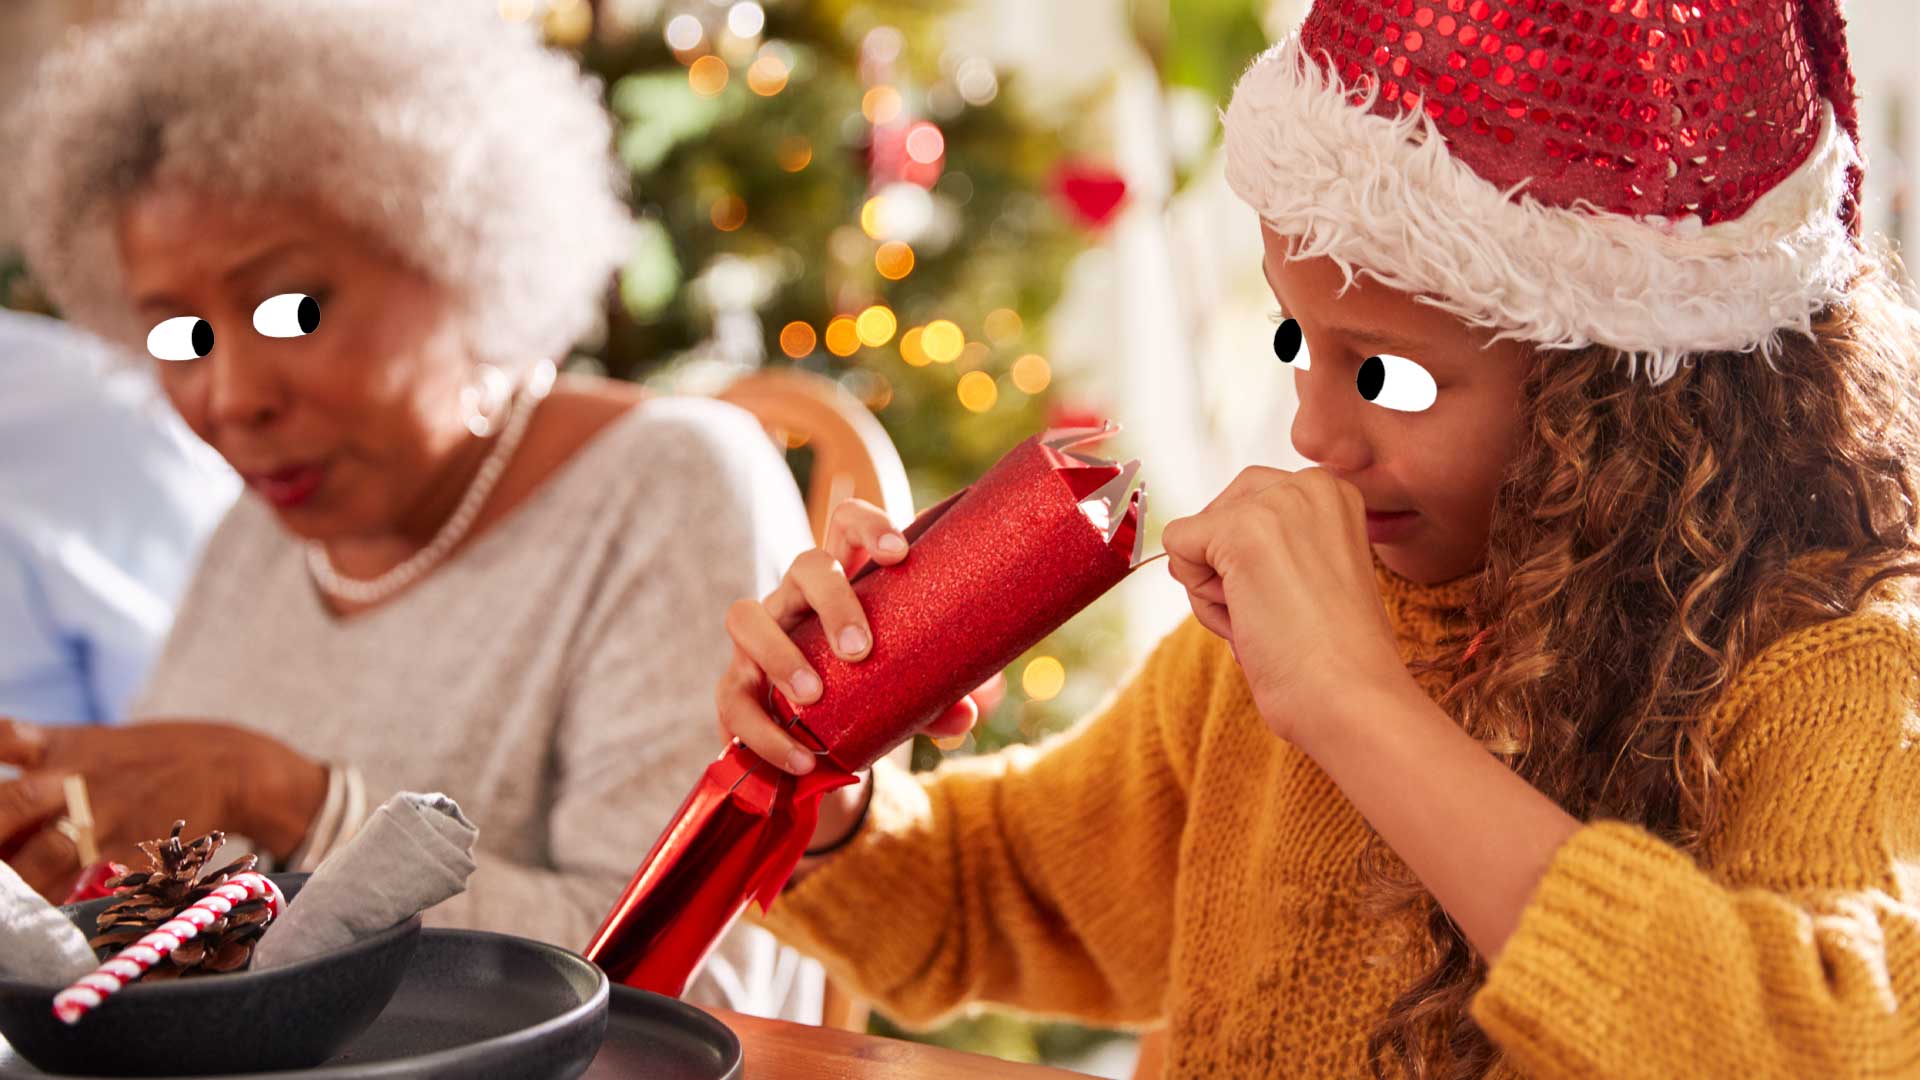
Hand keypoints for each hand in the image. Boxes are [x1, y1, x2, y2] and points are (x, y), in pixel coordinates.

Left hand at [0, 718, 326, 899]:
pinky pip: (85, 884)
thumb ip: (28, 763)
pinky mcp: (131, 851)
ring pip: (45, 853)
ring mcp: (105, 817)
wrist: (224, 766)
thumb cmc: (142, 757)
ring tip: (5, 892)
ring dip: (14, 877)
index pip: (1, 739)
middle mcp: (76, 779)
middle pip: (12, 803)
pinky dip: (56, 899)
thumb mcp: (82, 743)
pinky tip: (38, 912)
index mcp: (60, 746)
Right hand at [716, 498, 980, 783]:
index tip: (900, 554)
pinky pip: (735, 702)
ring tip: (813, 696)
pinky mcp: (733, 690)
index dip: (868, 526)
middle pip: (804, 565)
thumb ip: (935, 700)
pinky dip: (766, 733)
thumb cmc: (866, 695)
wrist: (815, 748)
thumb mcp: (904, 694)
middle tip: (860, 650)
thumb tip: (966, 713)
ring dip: (780, 654)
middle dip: (833, 601)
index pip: (846, 526)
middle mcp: (796, 601)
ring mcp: (758, 641)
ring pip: (746, 617)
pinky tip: (801, 758)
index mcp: (843, 584)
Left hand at [1160, 467, 1414, 748]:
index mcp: (1333, 491)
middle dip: (1226, 571)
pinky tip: (1247, 620)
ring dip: (1214, 591)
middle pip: (1217, 515)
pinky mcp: (1240, 529)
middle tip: (1274, 614)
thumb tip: (1181, 544)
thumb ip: (1268, 547)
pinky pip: (1176, 546)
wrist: (1353, 698)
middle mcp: (1309, 483)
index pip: (1247, 506)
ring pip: (1196, 536)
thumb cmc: (1332, 657)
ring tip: (1268, 623)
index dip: (1253, 565)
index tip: (1295, 602)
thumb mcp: (1311, 575)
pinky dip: (1198, 595)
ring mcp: (1276, 502)